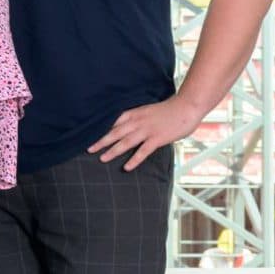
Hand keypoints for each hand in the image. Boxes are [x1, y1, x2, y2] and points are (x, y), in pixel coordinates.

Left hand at [89, 95, 205, 169]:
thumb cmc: (168, 109)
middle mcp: (137, 122)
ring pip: (125, 142)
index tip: (87, 134)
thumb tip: (127, 125)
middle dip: (101, 141)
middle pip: (115, 132)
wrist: (186, 106)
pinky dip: (134, 160)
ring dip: (113, 151)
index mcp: (134, 113)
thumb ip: (137, 117)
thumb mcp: (147, 110)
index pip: (112, 121)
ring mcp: (147, 130)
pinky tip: (127, 167)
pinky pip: (143, 151)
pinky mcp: (158, 138)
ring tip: (102, 158)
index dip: (100, 128)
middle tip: (88, 149)